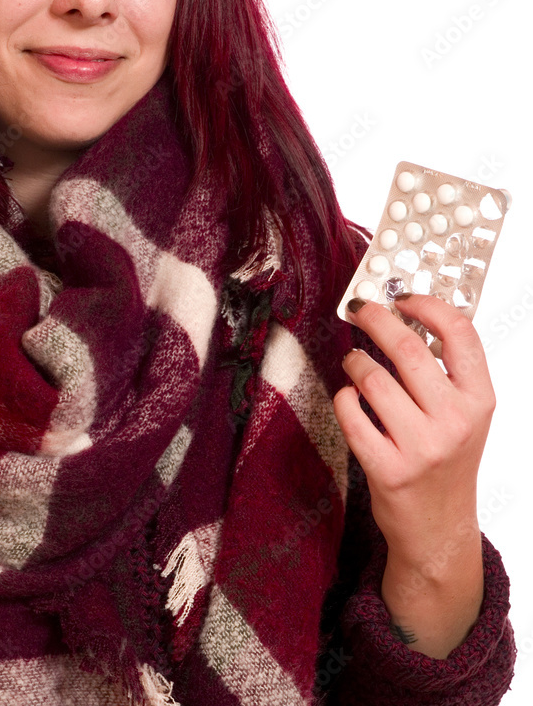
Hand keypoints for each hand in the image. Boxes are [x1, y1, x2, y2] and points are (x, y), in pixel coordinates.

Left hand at [333, 294, 494, 657]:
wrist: (438, 528)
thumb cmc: (447, 459)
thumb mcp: (465, 414)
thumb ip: (447, 371)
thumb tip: (409, 314)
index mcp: (480, 400)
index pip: (460, 332)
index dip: (425, 305)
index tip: (401, 297)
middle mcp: (455, 421)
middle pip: (407, 348)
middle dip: (375, 318)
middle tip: (359, 309)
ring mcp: (422, 447)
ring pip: (372, 378)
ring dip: (355, 362)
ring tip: (354, 363)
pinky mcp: (388, 469)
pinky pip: (351, 413)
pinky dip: (344, 397)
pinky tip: (350, 398)